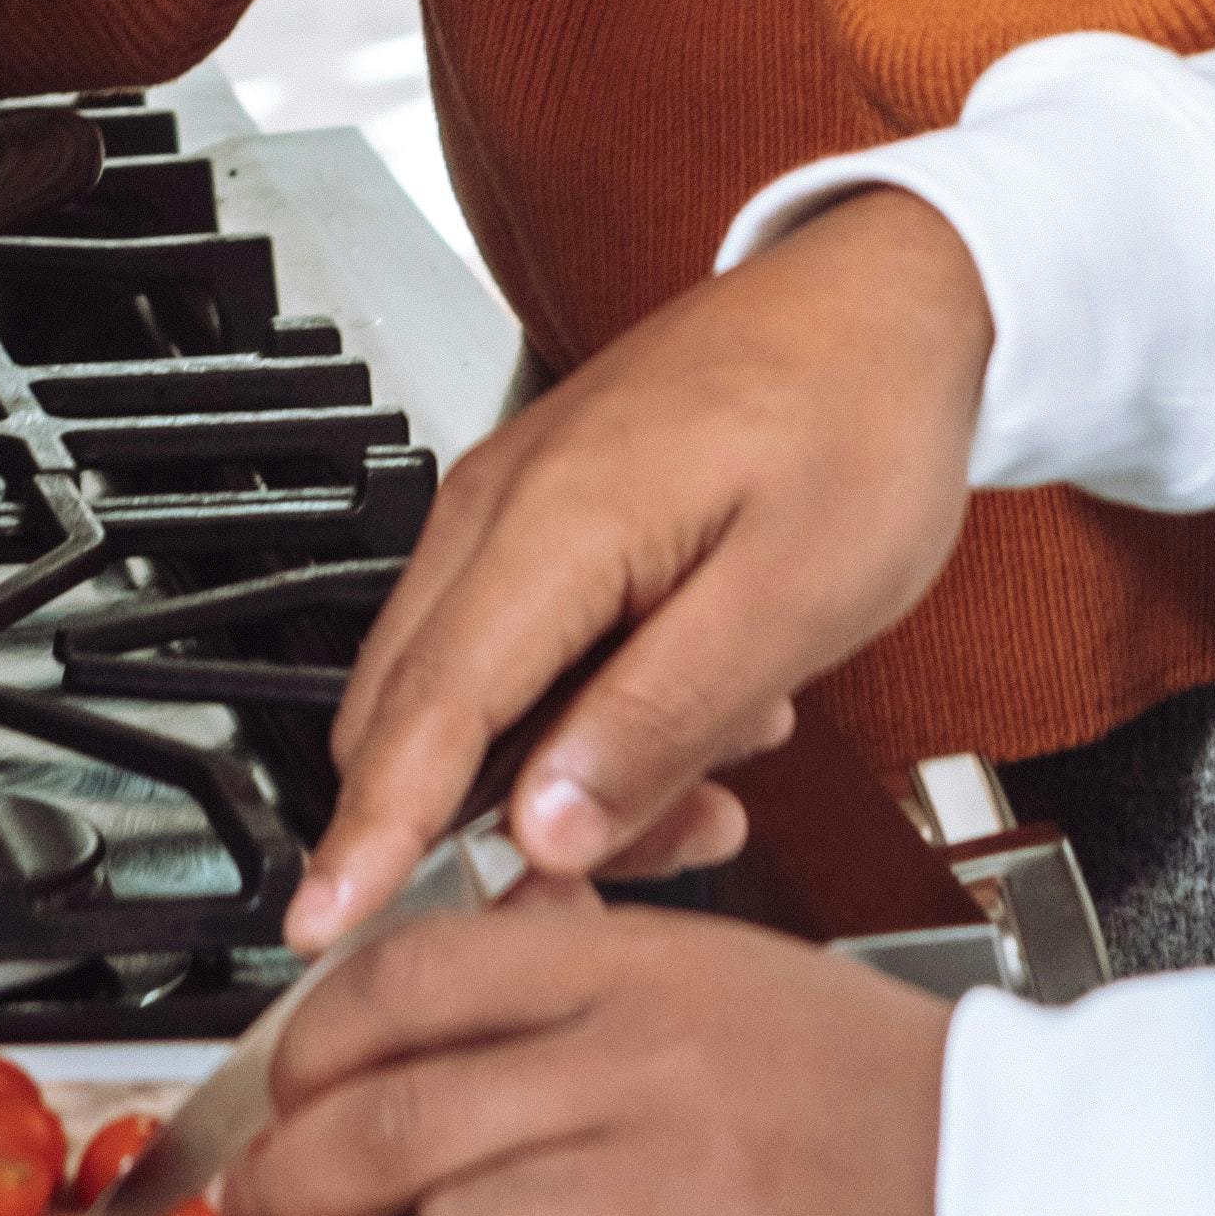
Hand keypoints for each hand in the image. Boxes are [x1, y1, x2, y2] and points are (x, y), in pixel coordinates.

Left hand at [232, 896, 979, 1215]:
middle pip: (385, 1118)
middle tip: (264, 1215)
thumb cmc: (898, 1104)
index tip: (285, 1087)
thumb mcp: (737, 981)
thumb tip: (448, 978)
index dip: (314, 1041)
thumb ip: (589, 971)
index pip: (413, 977)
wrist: (1040, 1206)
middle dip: (293, 1181)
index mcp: (648, 966)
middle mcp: (638, 1063)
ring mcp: (655, 1186)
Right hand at [295, 191, 990, 942]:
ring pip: (469, 694)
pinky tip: (689, 715)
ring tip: (706, 784)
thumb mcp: (793, 600)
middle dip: (488, 829)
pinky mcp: (545, 515)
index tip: (322, 924)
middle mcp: (503, 506)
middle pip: (419, 717)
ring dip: (557, 774)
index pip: (426, 716)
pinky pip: (515, 649)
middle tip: (616, 877)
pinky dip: (578, 716)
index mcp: (556, 523)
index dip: (371, 838)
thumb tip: (543, 825)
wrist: (892, 292)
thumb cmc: (862, 416)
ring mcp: (514, 504)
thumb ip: (659, 720)